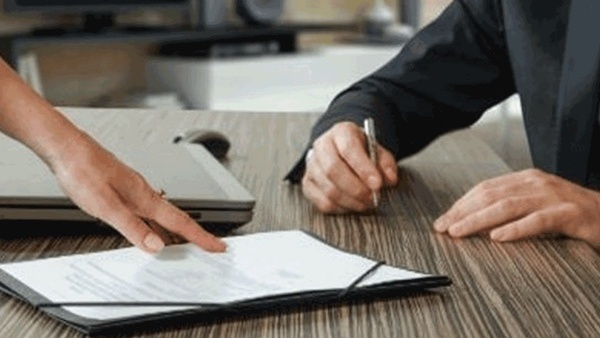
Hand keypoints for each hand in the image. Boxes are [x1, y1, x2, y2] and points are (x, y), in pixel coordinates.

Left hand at [48, 131, 225, 253]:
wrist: (67, 148)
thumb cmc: (83, 171)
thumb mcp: (106, 206)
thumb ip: (132, 227)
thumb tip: (156, 246)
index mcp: (144, 199)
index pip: (181, 222)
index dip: (200, 237)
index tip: (217, 246)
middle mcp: (144, 194)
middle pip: (176, 219)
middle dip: (194, 235)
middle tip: (208, 248)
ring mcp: (134, 191)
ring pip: (162, 215)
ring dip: (176, 231)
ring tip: (184, 246)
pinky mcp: (123, 189)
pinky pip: (148, 211)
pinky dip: (156, 224)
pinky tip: (150, 228)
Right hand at [302, 121, 397, 212]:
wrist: (340, 150)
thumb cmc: (359, 150)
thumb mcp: (376, 149)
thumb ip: (385, 163)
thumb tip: (390, 178)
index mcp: (341, 132)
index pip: (349, 149)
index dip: (363, 168)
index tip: (377, 184)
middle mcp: (322, 146)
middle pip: (333, 170)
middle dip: (356, 189)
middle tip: (372, 197)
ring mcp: (312, 166)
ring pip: (328, 189)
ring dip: (350, 201)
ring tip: (365, 202)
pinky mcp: (308, 184)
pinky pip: (322, 202)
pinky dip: (340, 208)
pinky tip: (351, 204)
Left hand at [434, 168, 599, 246]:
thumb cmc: (570, 213)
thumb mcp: (535, 206)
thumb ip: (509, 210)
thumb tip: (473, 224)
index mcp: (525, 179)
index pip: (485, 189)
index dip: (461, 204)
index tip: (442, 220)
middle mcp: (536, 183)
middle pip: (490, 196)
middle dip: (462, 212)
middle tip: (442, 227)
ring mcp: (553, 196)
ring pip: (508, 206)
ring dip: (479, 219)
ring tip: (459, 231)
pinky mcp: (569, 213)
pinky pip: (539, 221)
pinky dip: (516, 229)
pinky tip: (498, 237)